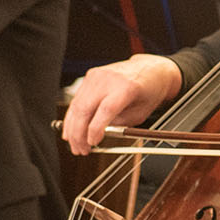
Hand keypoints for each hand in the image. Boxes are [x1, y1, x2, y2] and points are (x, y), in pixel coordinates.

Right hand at [61, 55, 183, 154]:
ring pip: (77, 105)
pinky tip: (70, 130)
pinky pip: (77, 99)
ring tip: (75, 145)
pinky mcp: (90, 76)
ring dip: (72, 128)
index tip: (92, 143)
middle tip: (80, 150)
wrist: (150, 69)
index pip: (106, 110)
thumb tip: (97, 135)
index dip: (95, 129)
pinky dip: (72, 117)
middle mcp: (109, 79)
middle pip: (86, 108)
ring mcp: (97, 76)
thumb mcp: (141, 113)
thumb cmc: (148, 91)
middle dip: (79, 134)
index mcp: (127, 87)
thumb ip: (120, 124)